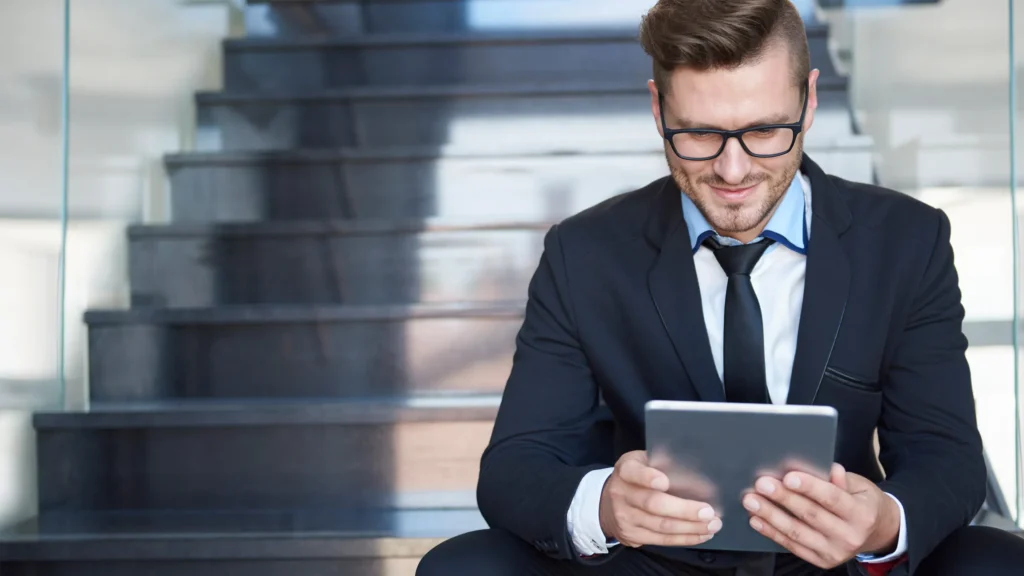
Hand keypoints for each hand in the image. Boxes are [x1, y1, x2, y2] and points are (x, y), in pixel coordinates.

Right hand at [599, 450, 722, 547]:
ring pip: (662, 526)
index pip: (634, 473)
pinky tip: (701, 534)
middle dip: (684, 509)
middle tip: (708, 511)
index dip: (648, 477)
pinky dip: (686, 538)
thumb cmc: (636, 478)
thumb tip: (696, 473)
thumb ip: (663, 463)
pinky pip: (663, 540)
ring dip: (691, 527)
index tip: (665, 481)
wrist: (607, 504)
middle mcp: (622, 494)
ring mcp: (625, 517)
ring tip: (713, 524)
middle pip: (653, 504)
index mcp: (625, 470)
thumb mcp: (643, 462)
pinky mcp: (632, 536)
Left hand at [743, 463, 900, 568]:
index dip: (809, 487)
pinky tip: (757, 519)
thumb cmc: (862, 502)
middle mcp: (850, 536)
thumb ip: (841, 479)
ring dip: (770, 515)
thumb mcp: (860, 486)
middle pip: (810, 515)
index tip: (788, 477)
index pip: (832, 498)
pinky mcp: (822, 560)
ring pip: (797, 532)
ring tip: (751, 501)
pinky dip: (772, 532)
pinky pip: (792, 545)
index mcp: (862, 514)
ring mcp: (835, 552)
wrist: (877, 532)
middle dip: (783, 498)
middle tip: (761, 484)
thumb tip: (827, 468)